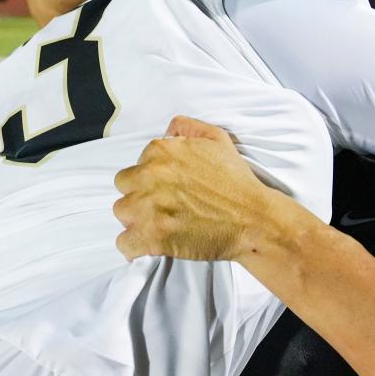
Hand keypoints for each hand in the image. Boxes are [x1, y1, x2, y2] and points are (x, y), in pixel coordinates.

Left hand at [113, 116, 269, 261]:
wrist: (252, 218)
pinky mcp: (152, 237)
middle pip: (124, 187)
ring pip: (122, 213)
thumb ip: (188, 128)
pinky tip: (151, 244)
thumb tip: (169, 130)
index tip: (167, 188)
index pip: (136, 165)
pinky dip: (134, 247)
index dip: (151, 179)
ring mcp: (148, 208)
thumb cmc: (237, 182)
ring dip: (137, 219)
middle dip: (140, 195)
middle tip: (163, 206)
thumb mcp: (218, 139)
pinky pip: (124, 244)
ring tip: (160, 225)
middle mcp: (149, 176)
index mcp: (161, 152)